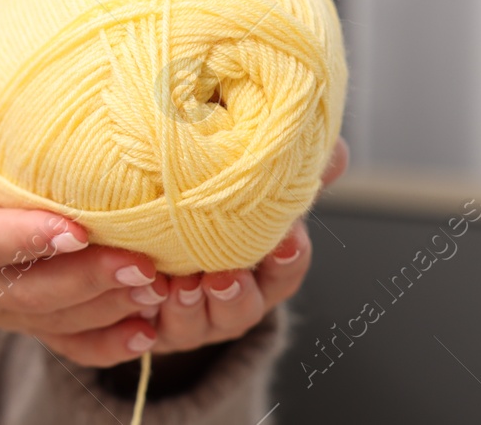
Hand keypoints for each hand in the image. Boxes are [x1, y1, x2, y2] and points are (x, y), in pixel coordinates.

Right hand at [0, 84, 170, 362]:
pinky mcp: (19, 317)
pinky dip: (104, 345)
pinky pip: (60, 342)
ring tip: (156, 287)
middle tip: (142, 263)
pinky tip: (146, 331)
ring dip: (104, 311)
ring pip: (49, 322)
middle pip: (24, 293)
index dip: (24, 239)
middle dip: (85, 282)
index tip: (76, 229)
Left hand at [134, 137, 348, 359]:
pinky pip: (149, 331)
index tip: (288, 240)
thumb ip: (286, 167)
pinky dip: (148, 318)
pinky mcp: (149, 325)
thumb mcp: (249, 183)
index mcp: (263, 268)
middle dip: (237, 295)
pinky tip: (144, 297)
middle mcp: (231, 300)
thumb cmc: (212, 204)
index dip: (289, 258)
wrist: (151, 239)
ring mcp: (192, 318)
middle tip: (223, 277)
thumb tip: (335, 150)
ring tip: (181, 287)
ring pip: (196, 326)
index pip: (286, 269)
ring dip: (191, 309)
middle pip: (245, 310)